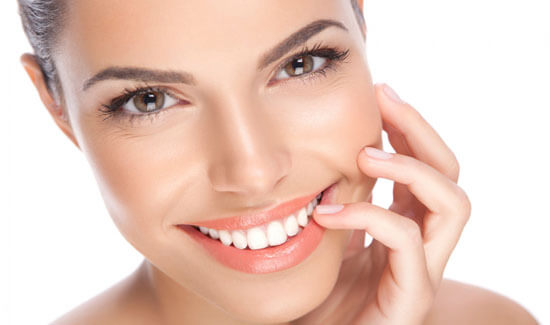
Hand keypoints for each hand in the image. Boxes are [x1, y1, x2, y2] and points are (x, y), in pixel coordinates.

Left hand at [310, 83, 470, 324]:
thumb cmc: (316, 294)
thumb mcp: (324, 235)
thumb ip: (336, 199)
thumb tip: (323, 153)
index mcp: (404, 226)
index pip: (425, 167)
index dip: (407, 129)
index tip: (377, 96)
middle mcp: (423, 244)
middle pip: (450, 174)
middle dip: (418, 130)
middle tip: (383, 99)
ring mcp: (423, 270)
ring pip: (452, 203)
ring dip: (411, 167)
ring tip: (366, 153)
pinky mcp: (412, 296)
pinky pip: (407, 241)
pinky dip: (370, 215)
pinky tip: (329, 212)